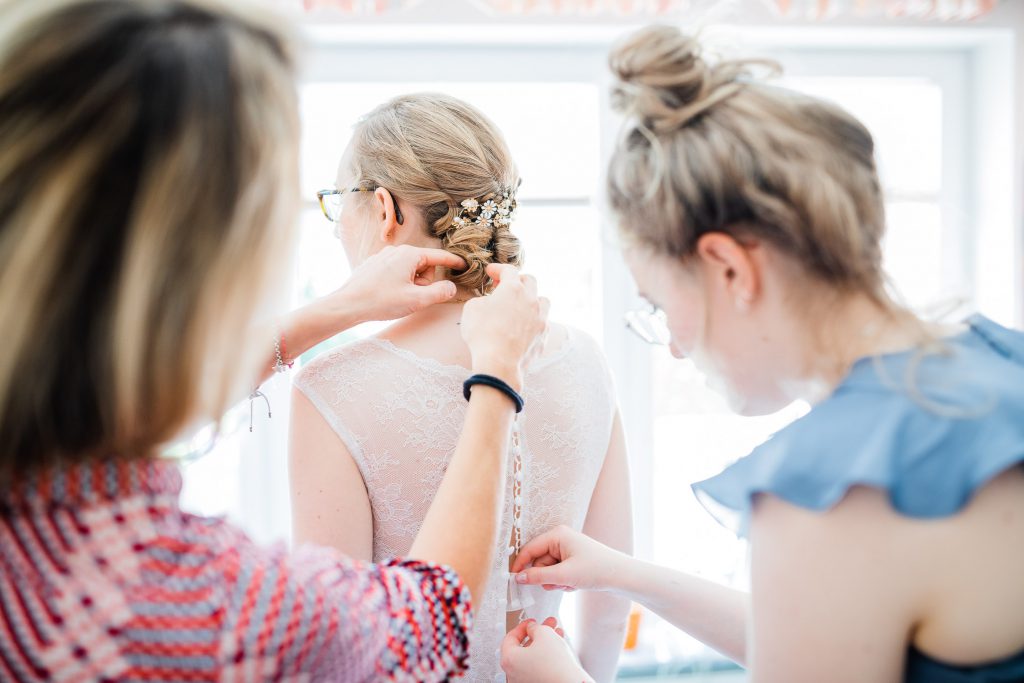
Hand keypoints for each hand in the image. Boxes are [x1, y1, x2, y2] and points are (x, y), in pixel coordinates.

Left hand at [336, 245, 466, 322]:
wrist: (348, 304)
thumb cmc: (380, 301)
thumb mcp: (416, 300)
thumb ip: (439, 293)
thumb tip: (451, 288)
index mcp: (410, 255)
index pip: (439, 256)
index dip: (454, 262)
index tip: (465, 265)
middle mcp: (397, 251)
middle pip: (424, 265)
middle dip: (424, 281)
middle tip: (413, 296)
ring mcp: (384, 256)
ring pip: (409, 269)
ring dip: (411, 283)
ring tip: (398, 297)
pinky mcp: (375, 265)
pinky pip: (396, 271)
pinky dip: (399, 282)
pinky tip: (388, 294)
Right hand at [460, 264, 548, 391]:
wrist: (499, 363)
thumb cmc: (482, 334)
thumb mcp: (471, 309)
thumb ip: (483, 299)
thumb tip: (490, 302)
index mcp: (513, 289)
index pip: (509, 270)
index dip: (498, 269)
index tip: (491, 272)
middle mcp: (531, 300)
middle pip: (530, 281)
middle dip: (517, 281)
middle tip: (503, 288)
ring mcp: (541, 318)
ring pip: (542, 300)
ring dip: (531, 299)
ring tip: (520, 306)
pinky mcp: (544, 335)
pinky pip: (543, 321)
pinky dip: (534, 320)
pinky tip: (525, 326)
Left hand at [501, 618, 591, 682]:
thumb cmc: (556, 666)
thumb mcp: (545, 634)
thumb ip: (535, 627)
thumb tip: (533, 629)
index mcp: (509, 660)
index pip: (510, 638)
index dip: (522, 626)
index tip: (531, 622)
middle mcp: (513, 674)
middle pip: (523, 648)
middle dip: (537, 634)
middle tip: (547, 625)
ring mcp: (523, 682)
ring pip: (532, 658)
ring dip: (544, 644)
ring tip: (557, 634)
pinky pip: (537, 668)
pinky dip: (545, 657)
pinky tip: (558, 649)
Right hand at [512, 525, 630, 592]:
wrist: (622, 576)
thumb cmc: (595, 570)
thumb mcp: (564, 575)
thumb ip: (538, 576)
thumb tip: (518, 577)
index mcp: (557, 535)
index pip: (530, 549)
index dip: (520, 564)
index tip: (513, 580)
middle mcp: (561, 538)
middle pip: (539, 561)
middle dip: (546, 576)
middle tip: (559, 584)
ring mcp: (567, 549)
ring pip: (548, 569)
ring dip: (555, 581)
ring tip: (570, 584)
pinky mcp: (572, 559)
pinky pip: (558, 572)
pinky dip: (563, 581)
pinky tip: (576, 584)